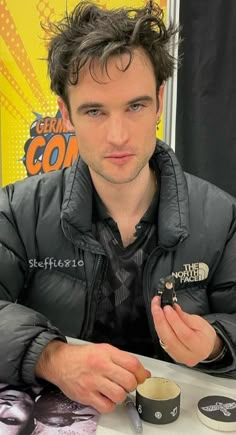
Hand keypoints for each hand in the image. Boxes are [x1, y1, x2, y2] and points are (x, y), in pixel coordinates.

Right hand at [35, 341, 150, 412]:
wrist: (60, 362)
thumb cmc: (83, 356)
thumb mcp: (104, 350)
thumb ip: (124, 360)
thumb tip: (144, 373)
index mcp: (107, 353)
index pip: (133, 364)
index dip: (141, 373)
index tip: (141, 377)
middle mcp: (100, 366)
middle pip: (128, 381)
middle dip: (132, 385)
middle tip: (127, 384)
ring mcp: (92, 382)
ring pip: (119, 395)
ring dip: (121, 396)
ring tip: (115, 391)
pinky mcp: (86, 395)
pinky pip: (106, 406)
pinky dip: (110, 405)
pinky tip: (106, 397)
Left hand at [151, 296, 222, 366]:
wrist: (205, 346)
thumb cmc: (205, 335)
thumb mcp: (200, 323)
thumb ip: (185, 317)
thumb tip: (173, 309)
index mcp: (199, 347)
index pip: (184, 334)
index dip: (173, 320)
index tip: (167, 308)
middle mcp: (187, 355)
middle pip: (170, 338)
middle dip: (161, 320)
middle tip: (157, 306)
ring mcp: (178, 356)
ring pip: (163, 339)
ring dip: (157, 322)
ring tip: (156, 309)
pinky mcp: (170, 354)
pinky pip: (162, 339)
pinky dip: (158, 327)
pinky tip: (157, 318)